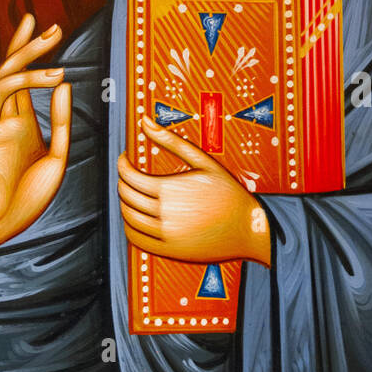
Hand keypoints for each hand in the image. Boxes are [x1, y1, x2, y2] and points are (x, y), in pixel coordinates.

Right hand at [0, 14, 71, 270]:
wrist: (1, 225)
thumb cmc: (29, 196)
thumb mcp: (56, 158)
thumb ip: (62, 122)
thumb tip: (66, 84)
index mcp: (23, 121)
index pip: (29, 79)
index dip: (37, 53)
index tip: (52, 29)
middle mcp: (5, 118)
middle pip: (15, 72)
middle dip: (32, 49)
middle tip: (54, 29)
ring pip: (3, 85)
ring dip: (25, 69)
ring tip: (51, 62)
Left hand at [117, 115, 270, 265]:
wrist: (250, 228)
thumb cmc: (229, 192)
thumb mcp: (203, 161)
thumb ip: (171, 140)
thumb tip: (145, 121)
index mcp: (169, 189)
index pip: (129, 176)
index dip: (122, 164)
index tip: (125, 159)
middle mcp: (164, 214)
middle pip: (126, 196)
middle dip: (122, 182)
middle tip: (129, 174)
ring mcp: (166, 235)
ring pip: (129, 219)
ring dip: (124, 204)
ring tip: (134, 194)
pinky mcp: (170, 250)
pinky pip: (137, 239)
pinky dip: (130, 227)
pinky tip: (139, 216)